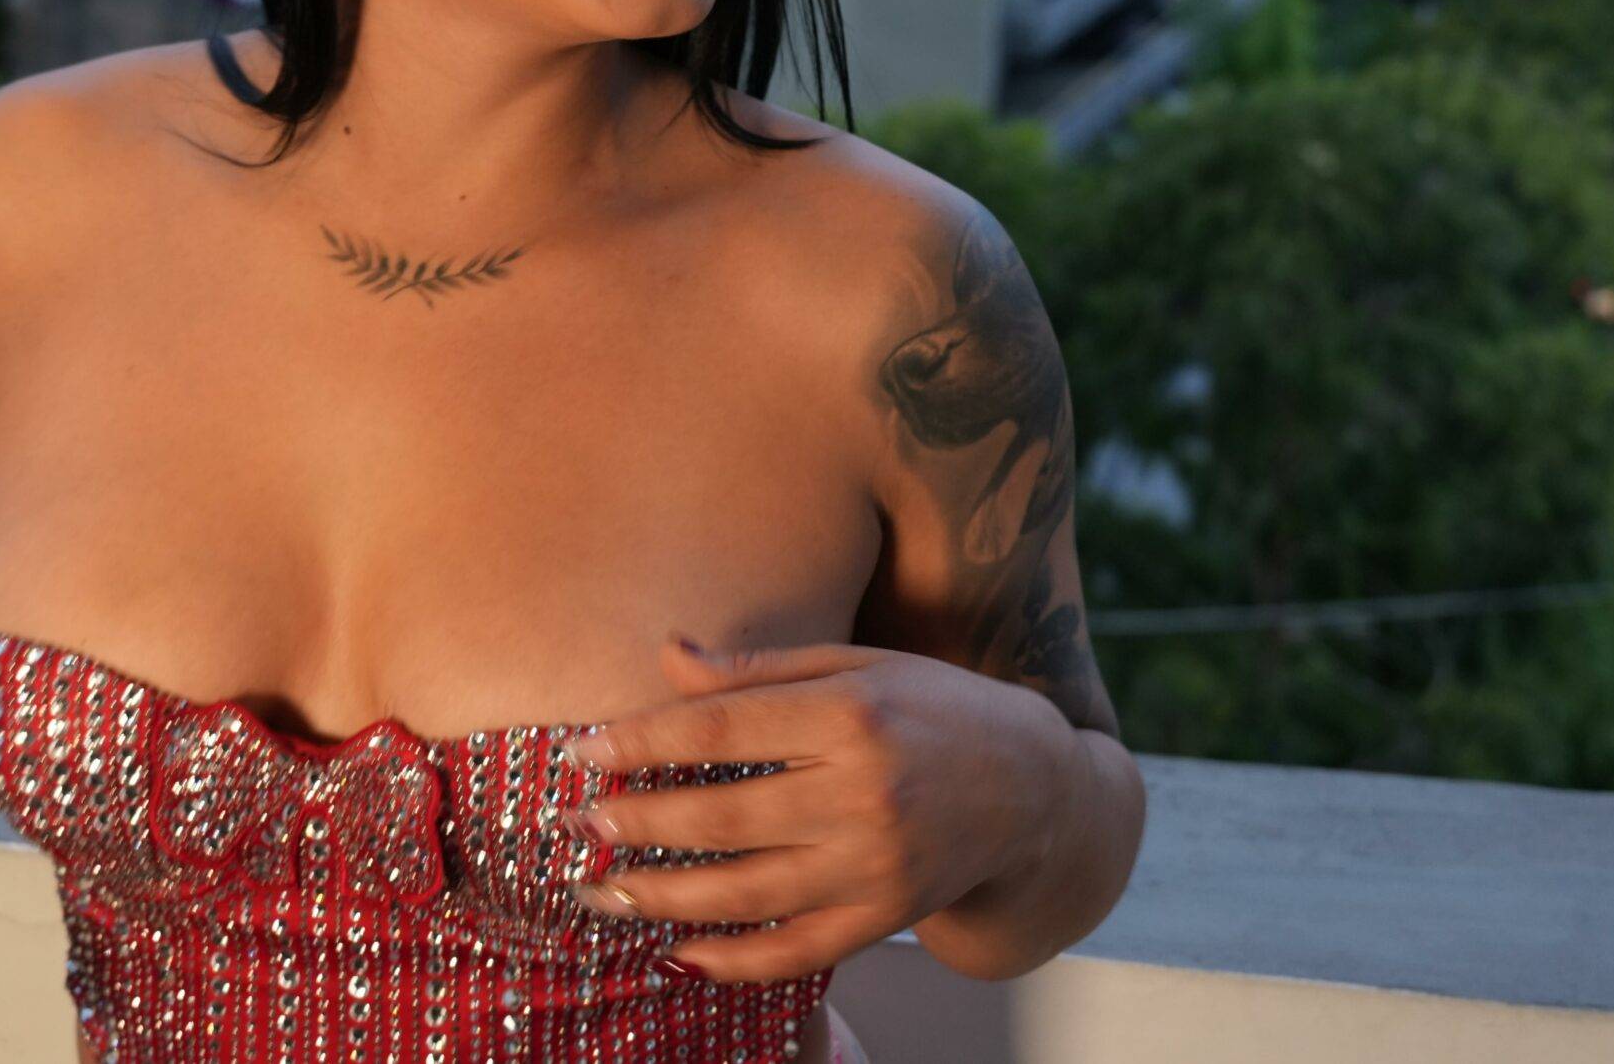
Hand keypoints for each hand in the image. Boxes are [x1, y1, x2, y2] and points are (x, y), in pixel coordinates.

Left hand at [553, 633, 1074, 983]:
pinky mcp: (888, 917)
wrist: (1038, 788)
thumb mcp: (858, 664)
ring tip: (602, 890)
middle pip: (724, 816)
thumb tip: (665, 655)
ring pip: (750, 892)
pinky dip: (733, 958)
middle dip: (636, 822)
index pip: (722, 729)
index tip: (581, 749)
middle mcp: (865, 793)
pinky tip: (679, 949)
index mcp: (851, 715)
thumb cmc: (935, 708)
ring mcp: (878, 865)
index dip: (642, 741)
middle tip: (575, 823)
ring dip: (664, 896)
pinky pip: (797, 951)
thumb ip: (759, 668)